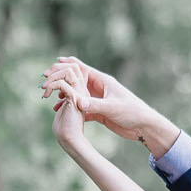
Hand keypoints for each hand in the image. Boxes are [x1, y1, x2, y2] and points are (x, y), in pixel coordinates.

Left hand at [41, 58, 88, 146]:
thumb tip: (51, 87)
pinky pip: (62, 83)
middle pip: (73, 66)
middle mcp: (82, 91)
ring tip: (44, 87)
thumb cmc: (63, 127)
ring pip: (68, 71)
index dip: (60, 68)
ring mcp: (80, 94)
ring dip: (52, 77)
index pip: (74, 70)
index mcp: (80, 92)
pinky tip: (45, 95)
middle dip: (55, 68)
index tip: (47, 77)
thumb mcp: (61, 107)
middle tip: (44, 78)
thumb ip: (61, 96)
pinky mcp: (74, 99)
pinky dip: (51, 86)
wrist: (69, 140)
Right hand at [43, 56, 160, 146]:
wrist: (144, 126)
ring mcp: (98, 100)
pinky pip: (82, 108)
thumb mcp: (112, 108)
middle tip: (46, 82)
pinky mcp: (99, 112)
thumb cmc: (133, 113)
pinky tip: (61, 112)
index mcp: (103, 81)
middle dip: (62, 80)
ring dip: (65, 96)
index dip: (67, 66)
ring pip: (77, 95)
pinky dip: (72, 109)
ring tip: (50, 98)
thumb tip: (78, 102)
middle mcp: (99, 89)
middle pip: (77, 81)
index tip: (53, 64)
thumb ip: (94, 105)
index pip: (81, 69)